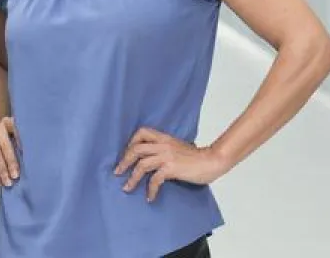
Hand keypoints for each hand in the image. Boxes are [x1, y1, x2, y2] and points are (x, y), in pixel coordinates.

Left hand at [114, 127, 229, 201]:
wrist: (211, 161)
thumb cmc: (197, 157)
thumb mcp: (177, 147)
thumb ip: (165, 149)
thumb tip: (152, 158)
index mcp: (164, 137)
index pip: (141, 132)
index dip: (131, 142)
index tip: (127, 154)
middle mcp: (163, 144)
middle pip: (136, 149)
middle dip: (124, 161)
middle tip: (117, 172)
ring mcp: (166, 156)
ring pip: (141, 165)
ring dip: (132, 178)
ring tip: (127, 188)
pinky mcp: (171, 168)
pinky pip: (154, 179)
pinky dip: (150, 189)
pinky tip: (150, 197)